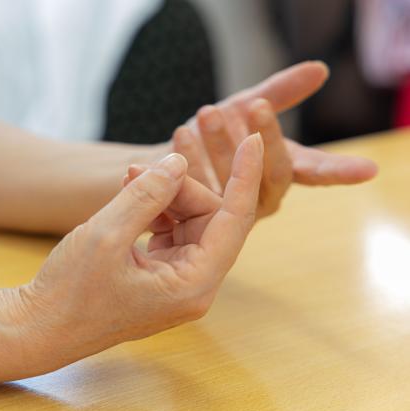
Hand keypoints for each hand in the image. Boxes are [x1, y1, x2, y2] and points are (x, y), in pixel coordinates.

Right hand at [1, 134, 262, 375]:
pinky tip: (128, 200)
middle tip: (136, 170)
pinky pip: (170, 235)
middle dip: (179, 187)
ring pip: (189, 224)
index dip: (244, 176)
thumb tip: (178, 162)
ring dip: (163, 198)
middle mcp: (193, 287)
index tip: (254, 139)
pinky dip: (153, 212)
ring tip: (126, 182)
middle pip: (209, 219)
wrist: (38, 329)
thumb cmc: (68, 292)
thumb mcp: (106, 234)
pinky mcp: (158, 279)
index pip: (235, 220)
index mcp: (193, 285)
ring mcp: (176, 285)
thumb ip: (147, 195)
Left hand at [146, 61, 377, 218]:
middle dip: (262, 137)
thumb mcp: (245, 108)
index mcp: (283, 173)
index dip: (341, 171)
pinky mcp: (198, 219)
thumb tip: (319, 69)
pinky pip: (195, 192)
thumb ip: (280, 92)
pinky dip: (187, 160)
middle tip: (251, 104)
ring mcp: (231, 213)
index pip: (316, 171)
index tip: (367, 171)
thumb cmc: (215, 133)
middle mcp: (262, 198)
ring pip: (232, 182)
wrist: (166, 160)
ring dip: (219, 144)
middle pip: (272, 174)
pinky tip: (179, 135)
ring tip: (205, 112)